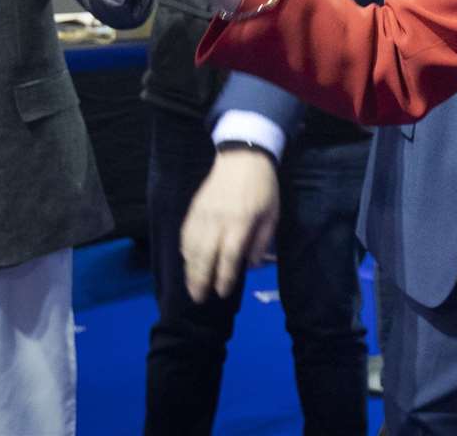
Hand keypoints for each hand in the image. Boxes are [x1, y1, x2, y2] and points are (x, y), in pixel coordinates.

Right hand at [181, 149, 279, 302]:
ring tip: (191, 286)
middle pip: (205, 255)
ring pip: (191, 247)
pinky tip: (187, 261)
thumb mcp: (272, 213)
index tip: (222, 292)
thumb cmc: (263, 187)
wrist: (242, 158)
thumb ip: (261, 239)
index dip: (225, 276)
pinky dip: (184, 251)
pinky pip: (185, 234)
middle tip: (199, 298)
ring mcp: (203, 214)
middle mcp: (219, 220)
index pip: (230, 256)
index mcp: (241, 222)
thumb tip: (251, 264)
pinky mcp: (194, 209)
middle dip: (200, 279)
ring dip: (189, 269)